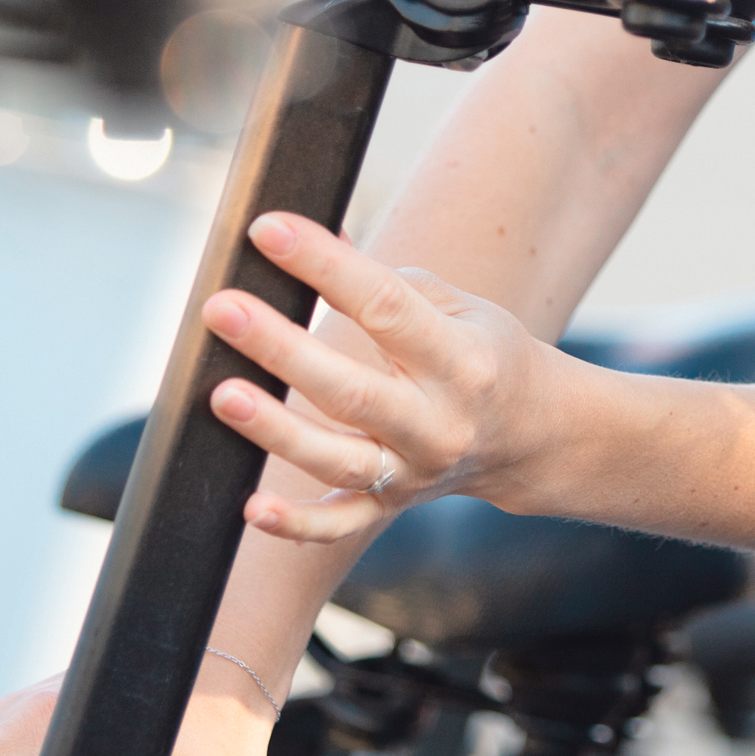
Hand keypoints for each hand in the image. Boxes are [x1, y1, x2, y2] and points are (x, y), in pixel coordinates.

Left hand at [204, 212, 554, 543]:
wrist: (532, 436)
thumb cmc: (484, 354)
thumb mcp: (459, 307)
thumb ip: (383, 280)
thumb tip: (306, 234)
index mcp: (460, 357)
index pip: (384, 305)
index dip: (324, 265)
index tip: (266, 230)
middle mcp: (439, 420)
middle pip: (352, 391)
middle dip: (281, 349)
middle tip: (222, 309)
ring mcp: (415, 470)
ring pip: (339, 460)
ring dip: (277, 431)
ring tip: (221, 395)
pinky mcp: (393, 504)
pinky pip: (341, 523)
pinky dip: (298, 525)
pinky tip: (253, 509)